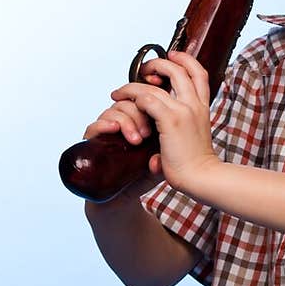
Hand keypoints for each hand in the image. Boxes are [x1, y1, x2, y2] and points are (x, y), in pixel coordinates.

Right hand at [82, 55, 167, 194]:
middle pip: (130, 96)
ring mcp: (111, 128)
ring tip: (137, 139)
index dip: (151, 91)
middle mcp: (126, 118)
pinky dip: (104, 124)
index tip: (162, 110)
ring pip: (115, 108)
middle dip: (140, 108)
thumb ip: (178, 129)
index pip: (146, 92)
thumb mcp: (173, 145)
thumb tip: (190, 111)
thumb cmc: (154, 170)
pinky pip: (94, 125)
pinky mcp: (96, 142)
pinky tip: (114, 129)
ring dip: (127, 120)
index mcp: (144, 115)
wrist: (131, 194)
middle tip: (148, 132)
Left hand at [109, 50, 218, 193]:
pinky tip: (124, 102)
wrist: (201, 177)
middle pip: (178, 69)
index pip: (199, 72)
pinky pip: (147, 99)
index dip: (184, 59)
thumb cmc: (195, 163)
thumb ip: (181, 127)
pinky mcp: (171, 120)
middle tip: (142, 71)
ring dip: (135, 84)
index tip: (171, 56)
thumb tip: (160, 140)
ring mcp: (183, 110)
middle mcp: (195, 104)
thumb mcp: (193, 137)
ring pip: (156, 83)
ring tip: (121, 91)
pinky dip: (133, 97)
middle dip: (157, 63)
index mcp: (203, 107)